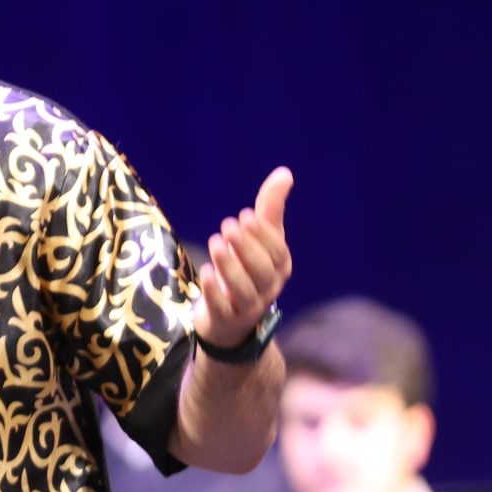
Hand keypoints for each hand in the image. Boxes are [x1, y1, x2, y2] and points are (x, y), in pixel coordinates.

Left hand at [194, 168, 293, 349]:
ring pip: (244, 289)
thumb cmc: (248, 269)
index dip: (263, 235)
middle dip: (246, 247)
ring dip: (230, 265)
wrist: (228, 317)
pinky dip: (214, 291)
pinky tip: (206, 272)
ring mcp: (249, 307)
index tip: (245, 215)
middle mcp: (269, 289)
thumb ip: (270, 208)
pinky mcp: (227, 319)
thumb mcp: (258, 238)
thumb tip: (285, 173)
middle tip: (227, 226)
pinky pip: (223, 308)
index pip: (278, 253)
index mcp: (280, 268)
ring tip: (215, 244)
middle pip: (263, 270)